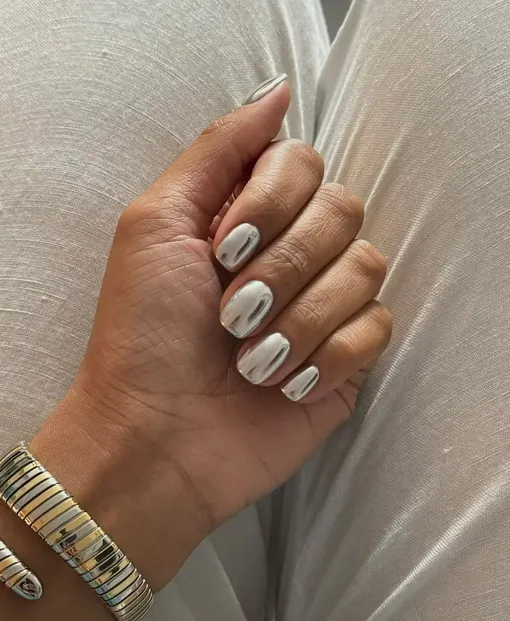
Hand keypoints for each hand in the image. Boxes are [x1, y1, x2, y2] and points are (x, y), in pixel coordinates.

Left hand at [31, 78, 391, 590]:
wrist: (157, 437)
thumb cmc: (143, 334)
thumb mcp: (156, 220)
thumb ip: (218, 149)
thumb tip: (279, 95)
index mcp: (250, 214)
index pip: (305, 163)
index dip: (273, 202)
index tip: (223, 248)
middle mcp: (293, 251)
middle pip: (343, 211)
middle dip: (284, 265)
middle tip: (233, 311)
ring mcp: (324, 303)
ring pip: (365, 269)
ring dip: (300, 318)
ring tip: (252, 358)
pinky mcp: (347, 356)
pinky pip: (377, 326)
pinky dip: (328, 355)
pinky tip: (285, 383)